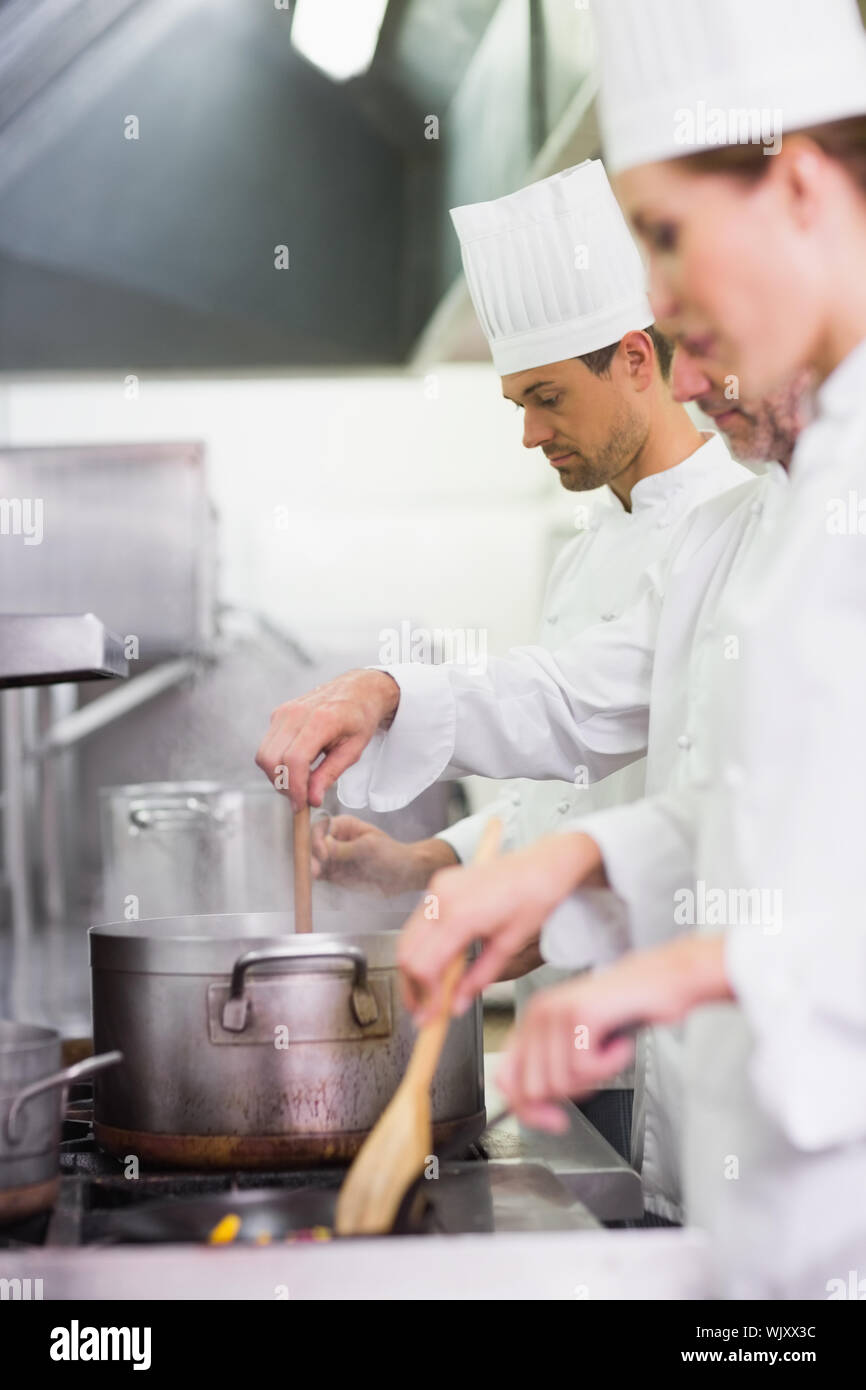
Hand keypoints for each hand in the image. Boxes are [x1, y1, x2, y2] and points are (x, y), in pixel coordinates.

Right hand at [255, 670, 399, 809]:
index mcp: (322, 719)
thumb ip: (330, 774)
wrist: (357, 689)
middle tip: (301, 797)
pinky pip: (267, 746)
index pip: (295, 760)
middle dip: (283, 785)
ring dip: (277, 776)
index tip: (302, 804)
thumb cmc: (359, 718)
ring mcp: (284, 712)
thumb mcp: (354, 750)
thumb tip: (312, 799)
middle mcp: (297, 713)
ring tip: (300, 782)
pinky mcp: (278, 714)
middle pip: (272, 759)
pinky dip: (276, 763)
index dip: (295, 787)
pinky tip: (297, 767)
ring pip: (264, 755)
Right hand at [311, 815, 458, 894]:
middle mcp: (336, 840)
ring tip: (316, 875)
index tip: (322, 852)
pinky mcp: (335, 874)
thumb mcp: (369, 848)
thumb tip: (324, 846)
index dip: (317, 839)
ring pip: (314, 861)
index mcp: (344, 826)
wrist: (404, 875)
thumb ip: (345, 848)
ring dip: (312, 868)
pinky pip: (320, 875)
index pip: (321, 828)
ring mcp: (334, 858)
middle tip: (316, 868)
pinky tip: (318, 880)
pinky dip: (317, 878)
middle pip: (313, 845)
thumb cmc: (392, 855)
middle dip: (312, 856)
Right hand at [397, 831, 605, 1020]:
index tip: (430, 1018)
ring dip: (414, 968)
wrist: (544, 864)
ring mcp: (437, 888)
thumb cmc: (534, 898)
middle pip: (406, 953)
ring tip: (432, 993)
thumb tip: (456, 1006)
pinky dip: (422, 948)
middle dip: (412, 986)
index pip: (424, 965)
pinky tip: (439, 965)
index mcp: (460, 915)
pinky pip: (419, 923)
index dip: (424, 997)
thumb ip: (478, 979)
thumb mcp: (509, 946)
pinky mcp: (439, 884)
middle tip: (425, 1012)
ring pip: (408, 939)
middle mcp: (441, 898)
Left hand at [496, 935, 729, 1131]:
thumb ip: (552, 1071)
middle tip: (598, 1069)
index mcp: (532, 1020)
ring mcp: (556, 1011)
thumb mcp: (580, 1046)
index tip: (554, 1121)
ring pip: (560, 1082)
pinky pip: (585, 1068)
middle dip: (571, 1093)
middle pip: (534, 1089)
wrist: (662, 981)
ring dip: (595, 1077)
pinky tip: (620, 1044)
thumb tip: (536, 1111)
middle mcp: (538, 1013)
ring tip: (610, 1050)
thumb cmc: (628, 1013)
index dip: (526, 1109)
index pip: (506, 1077)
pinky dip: (610, 1065)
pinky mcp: (580, 1014)